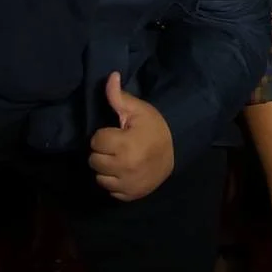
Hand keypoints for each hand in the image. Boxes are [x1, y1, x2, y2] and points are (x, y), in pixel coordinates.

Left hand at [88, 72, 174, 200]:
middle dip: (103, 151)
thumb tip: (110, 76)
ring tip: (120, 159)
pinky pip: (110, 190)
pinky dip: (114, 182)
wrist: (178, 151)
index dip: (105, 135)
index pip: (95, 141)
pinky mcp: (130, 195)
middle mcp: (123, 168)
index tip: (117, 133)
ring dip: (106, 168)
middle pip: (94, 160)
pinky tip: (124, 171)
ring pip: (99, 177)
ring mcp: (127, 184)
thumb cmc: (156, 128)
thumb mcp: (139, 110)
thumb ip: (119, 97)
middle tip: (117, 145)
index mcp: (124, 145)